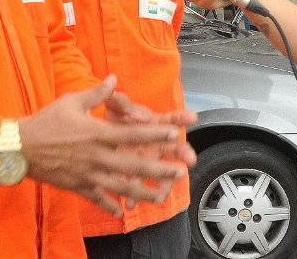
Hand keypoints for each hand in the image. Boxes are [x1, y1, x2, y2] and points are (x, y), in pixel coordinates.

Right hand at [18, 76, 194, 216]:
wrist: (18, 148)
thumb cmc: (45, 122)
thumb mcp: (71, 102)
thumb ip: (96, 93)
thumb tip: (113, 78)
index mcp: (96, 134)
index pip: (132, 135)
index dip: (155, 135)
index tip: (174, 134)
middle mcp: (95, 156)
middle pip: (133, 166)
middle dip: (158, 170)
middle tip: (180, 173)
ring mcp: (87, 174)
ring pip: (120, 187)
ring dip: (143, 193)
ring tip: (161, 197)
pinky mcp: (76, 186)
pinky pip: (96, 198)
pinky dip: (109, 206)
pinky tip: (121, 212)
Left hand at [102, 91, 197, 209]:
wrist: (103, 135)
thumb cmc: (117, 117)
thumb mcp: (117, 106)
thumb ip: (119, 101)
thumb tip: (118, 94)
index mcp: (156, 124)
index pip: (173, 119)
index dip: (183, 117)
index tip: (192, 117)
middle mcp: (157, 142)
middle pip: (175, 148)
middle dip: (184, 154)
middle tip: (190, 159)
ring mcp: (149, 159)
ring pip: (161, 171)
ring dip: (165, 180)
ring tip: (165, 190)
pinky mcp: (136, 172)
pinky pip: (139, 184)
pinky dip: (136, 194)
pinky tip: (131, 202)